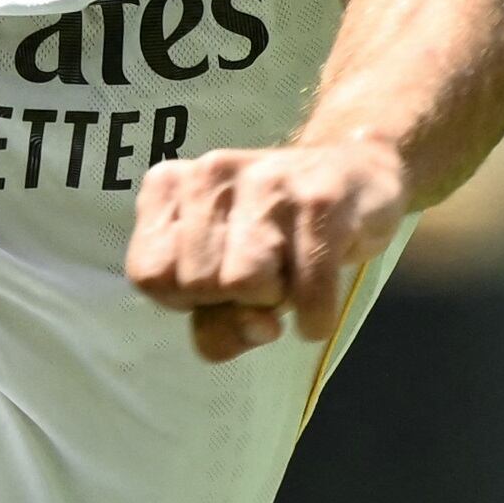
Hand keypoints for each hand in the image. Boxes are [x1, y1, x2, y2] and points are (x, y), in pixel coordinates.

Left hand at [124, 137, 410, 364]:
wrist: (355, 172)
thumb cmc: (274, 234)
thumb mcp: (223, 273)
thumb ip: (214, 320)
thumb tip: (255, 329)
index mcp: (172, 185)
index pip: (148, 274)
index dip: (183, 299)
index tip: (215, 286)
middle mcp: (212, 175)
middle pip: (196, 284)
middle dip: (232, 302)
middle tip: (262, 281)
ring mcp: (268, 182)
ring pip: (243, 283)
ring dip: (274, 302)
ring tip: (288, 279)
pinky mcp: (321, 202)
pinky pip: (308, 289)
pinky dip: (315, 315)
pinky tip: (318, 306)